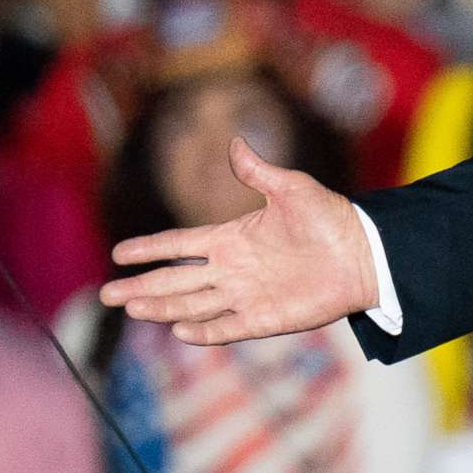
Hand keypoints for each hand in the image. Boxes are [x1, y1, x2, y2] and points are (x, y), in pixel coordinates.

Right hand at [99, 137, 377, 345]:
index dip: (150, 248)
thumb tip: (235, 142)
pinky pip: (228, 328)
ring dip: (163, 307)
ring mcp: (246, 296)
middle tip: (107, 294)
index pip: (181, 244)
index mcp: (232, 237)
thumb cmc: (331, 218)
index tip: (118, 253)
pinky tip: (179, 330)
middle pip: (176, 279)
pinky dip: (204, 331)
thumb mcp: (292, 188)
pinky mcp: (265, 318)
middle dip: (141, 285)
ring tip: (133, 308)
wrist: (364, 255)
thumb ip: (258, 172)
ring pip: (193, 305)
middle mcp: (233, 269)